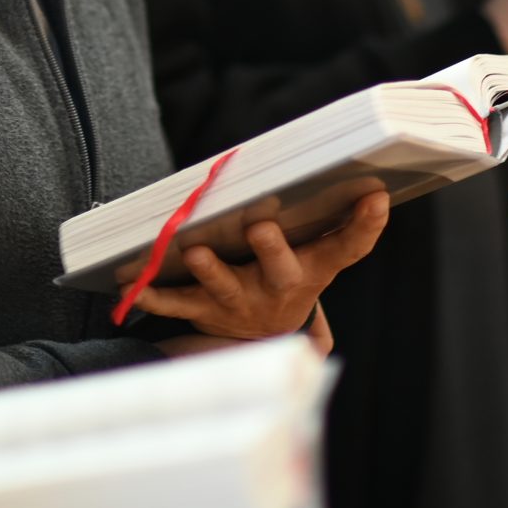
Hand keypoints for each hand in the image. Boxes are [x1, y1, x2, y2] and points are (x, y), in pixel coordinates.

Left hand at [130, 193, 388, 343]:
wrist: (265, 336)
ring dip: (210, 269)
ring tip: (194, 250)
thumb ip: (331, 216)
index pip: (348, 247)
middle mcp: (281, 286)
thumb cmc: (288, 270)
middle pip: (281, 268)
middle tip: (261, 226)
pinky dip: (155, 295)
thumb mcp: (315, 249)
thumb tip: (354, 170)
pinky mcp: (206, 311)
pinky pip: (178, 304)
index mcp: (313, 265)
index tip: (376, 196)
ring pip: (225, 287)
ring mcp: (242, 302)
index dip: (365, 225)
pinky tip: (130, 285)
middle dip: (271, 249)